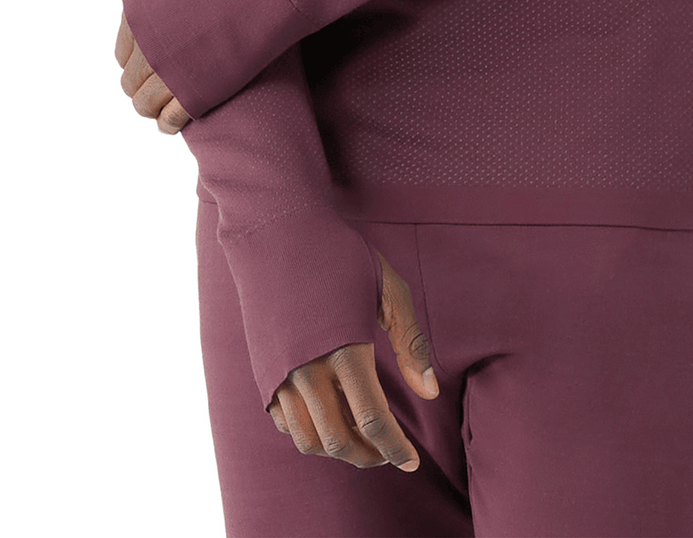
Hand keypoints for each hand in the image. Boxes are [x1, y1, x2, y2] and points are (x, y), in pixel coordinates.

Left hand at [97, 0, 189, 133]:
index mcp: (137, 11)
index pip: (122, 53)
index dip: (135, 59)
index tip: (151, 61)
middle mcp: (146, 45)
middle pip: (131, 83)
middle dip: (142, 86)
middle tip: (163, 84)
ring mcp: (170, 71)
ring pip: (145, 105)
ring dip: (152, 108)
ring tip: (165, 107)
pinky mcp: (198, 91)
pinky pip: (171, 119)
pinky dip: (169, 123)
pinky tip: (175, 121)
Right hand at [266, 250, 439, 470]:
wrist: (275, 231)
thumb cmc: (339, 254)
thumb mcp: (388, 286)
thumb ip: (411, 341)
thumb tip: (430, 393)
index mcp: (344, 348)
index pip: (373, 421)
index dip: (395, 448)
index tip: (411, 461)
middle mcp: (307, 369)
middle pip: (339, 442)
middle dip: (369, 457)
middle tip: (389, 453)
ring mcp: (279, 373)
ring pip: (309, 440)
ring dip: (339, 450)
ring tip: (362, 439)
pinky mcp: (262, 371)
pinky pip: (285, 423)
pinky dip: (310, 433)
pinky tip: (331, 417)